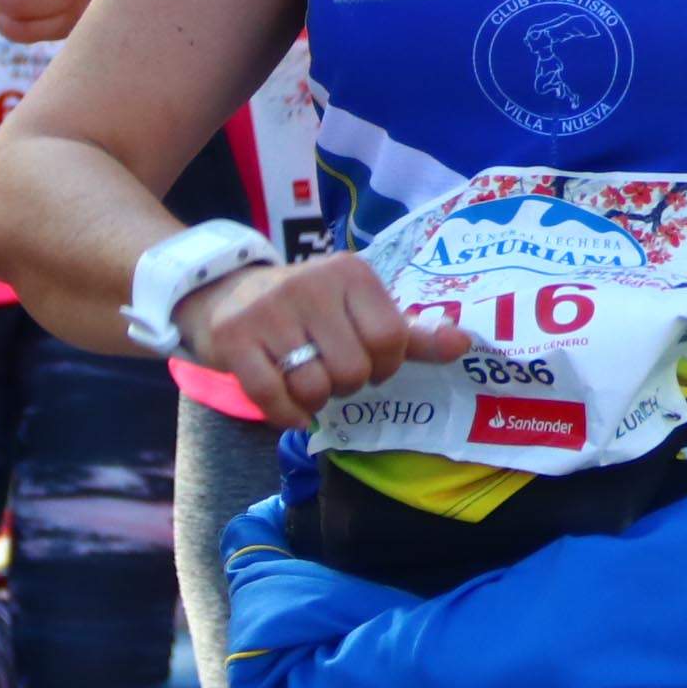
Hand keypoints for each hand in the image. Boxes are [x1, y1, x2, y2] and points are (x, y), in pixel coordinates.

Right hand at [172, 252, 467, 429]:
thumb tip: (464, 344)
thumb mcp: (359, 309)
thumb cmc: (306, 308)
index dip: (386, 364)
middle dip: (347, 385)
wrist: (222, 291)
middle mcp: (310, 283)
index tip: (370, 361)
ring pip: (313, 386)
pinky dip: (286, 414)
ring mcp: (268, 310)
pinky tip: (290, 409)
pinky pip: (271, 396)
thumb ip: (411, 332)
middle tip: (331, 372)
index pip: (390, 338)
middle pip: (353, 369)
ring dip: (315, 400)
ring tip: (307, 381)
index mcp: (351, 273)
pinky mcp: (233, 337)